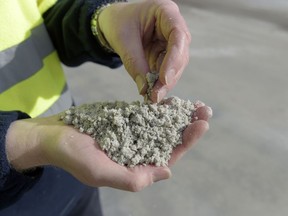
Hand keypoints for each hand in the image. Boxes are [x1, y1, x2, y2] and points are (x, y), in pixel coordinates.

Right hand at [5, 104, 210, 191]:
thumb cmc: (74, 157)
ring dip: (179, 115)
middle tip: (205, 109)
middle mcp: (139, 151)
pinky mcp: (126, 121)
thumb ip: (133, 177)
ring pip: (162, 125)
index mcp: (137, 167)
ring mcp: (133, 134)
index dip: (187, 141)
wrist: (54, 136)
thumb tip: (167, 172)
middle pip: (170, 139)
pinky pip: (148, 114)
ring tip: (195, 103)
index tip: (201, 124)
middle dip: (188, 125)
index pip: (169, 155)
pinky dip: (160, 108)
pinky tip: (172, 99)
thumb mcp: (101, 172)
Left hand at [98, 0, 190, 101]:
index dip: (174, 59)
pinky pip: (166, 70)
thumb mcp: (123, 40)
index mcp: (165, 11)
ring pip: (176, 66)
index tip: (165, 79)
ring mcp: (170, 41)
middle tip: (157, 95)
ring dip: (165, 83)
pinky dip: (159, 82)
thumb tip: (145, 89)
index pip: (178, 35)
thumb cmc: (117, 22)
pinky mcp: (165, 54)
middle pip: (180, 54)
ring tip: (153, 97)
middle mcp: (173, 26)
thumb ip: (135, 64)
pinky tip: (153, 92)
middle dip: (169, 77)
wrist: (112, 22)